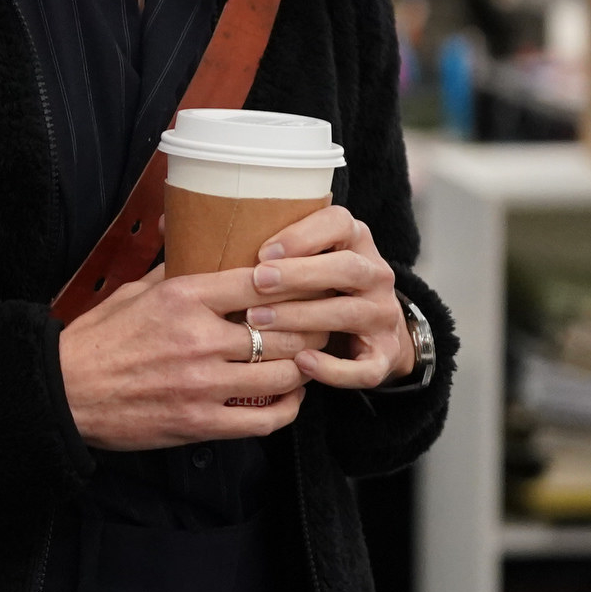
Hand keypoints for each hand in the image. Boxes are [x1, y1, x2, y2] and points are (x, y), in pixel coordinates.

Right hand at [56, 263, 310, 450]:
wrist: (63, 391)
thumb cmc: (95, 341)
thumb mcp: (131, 293)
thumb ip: (171, 273)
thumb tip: (192, 244)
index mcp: (180, 298)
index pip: (259, 282)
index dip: (294, 282)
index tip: (310, 284)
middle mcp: (197, 338)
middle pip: (283, 330)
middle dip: (309, 328)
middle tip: (321, 325)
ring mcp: (202, 383)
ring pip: (283, 375)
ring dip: (302, 369)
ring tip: (307, 361)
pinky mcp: (200, 422)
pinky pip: (265, 420)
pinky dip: (287, 410)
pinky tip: (289, 399)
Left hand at [246, 205, 414, 388]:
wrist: (370, 332)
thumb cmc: (316, 288)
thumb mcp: (302, 259)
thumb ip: (274, 250)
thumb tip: (206, 238)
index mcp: (355, 242)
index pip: (339, 223)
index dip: (302, 235)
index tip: (262, 252)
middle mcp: (376, 275)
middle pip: (347, 268)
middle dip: (300, 274)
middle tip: (257, 281)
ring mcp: (383, 315)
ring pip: (349, 313)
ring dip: (303, 317)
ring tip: (259, 320)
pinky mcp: (384, 355)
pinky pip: (364, 366)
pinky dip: (333, 368)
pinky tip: (301, 362)